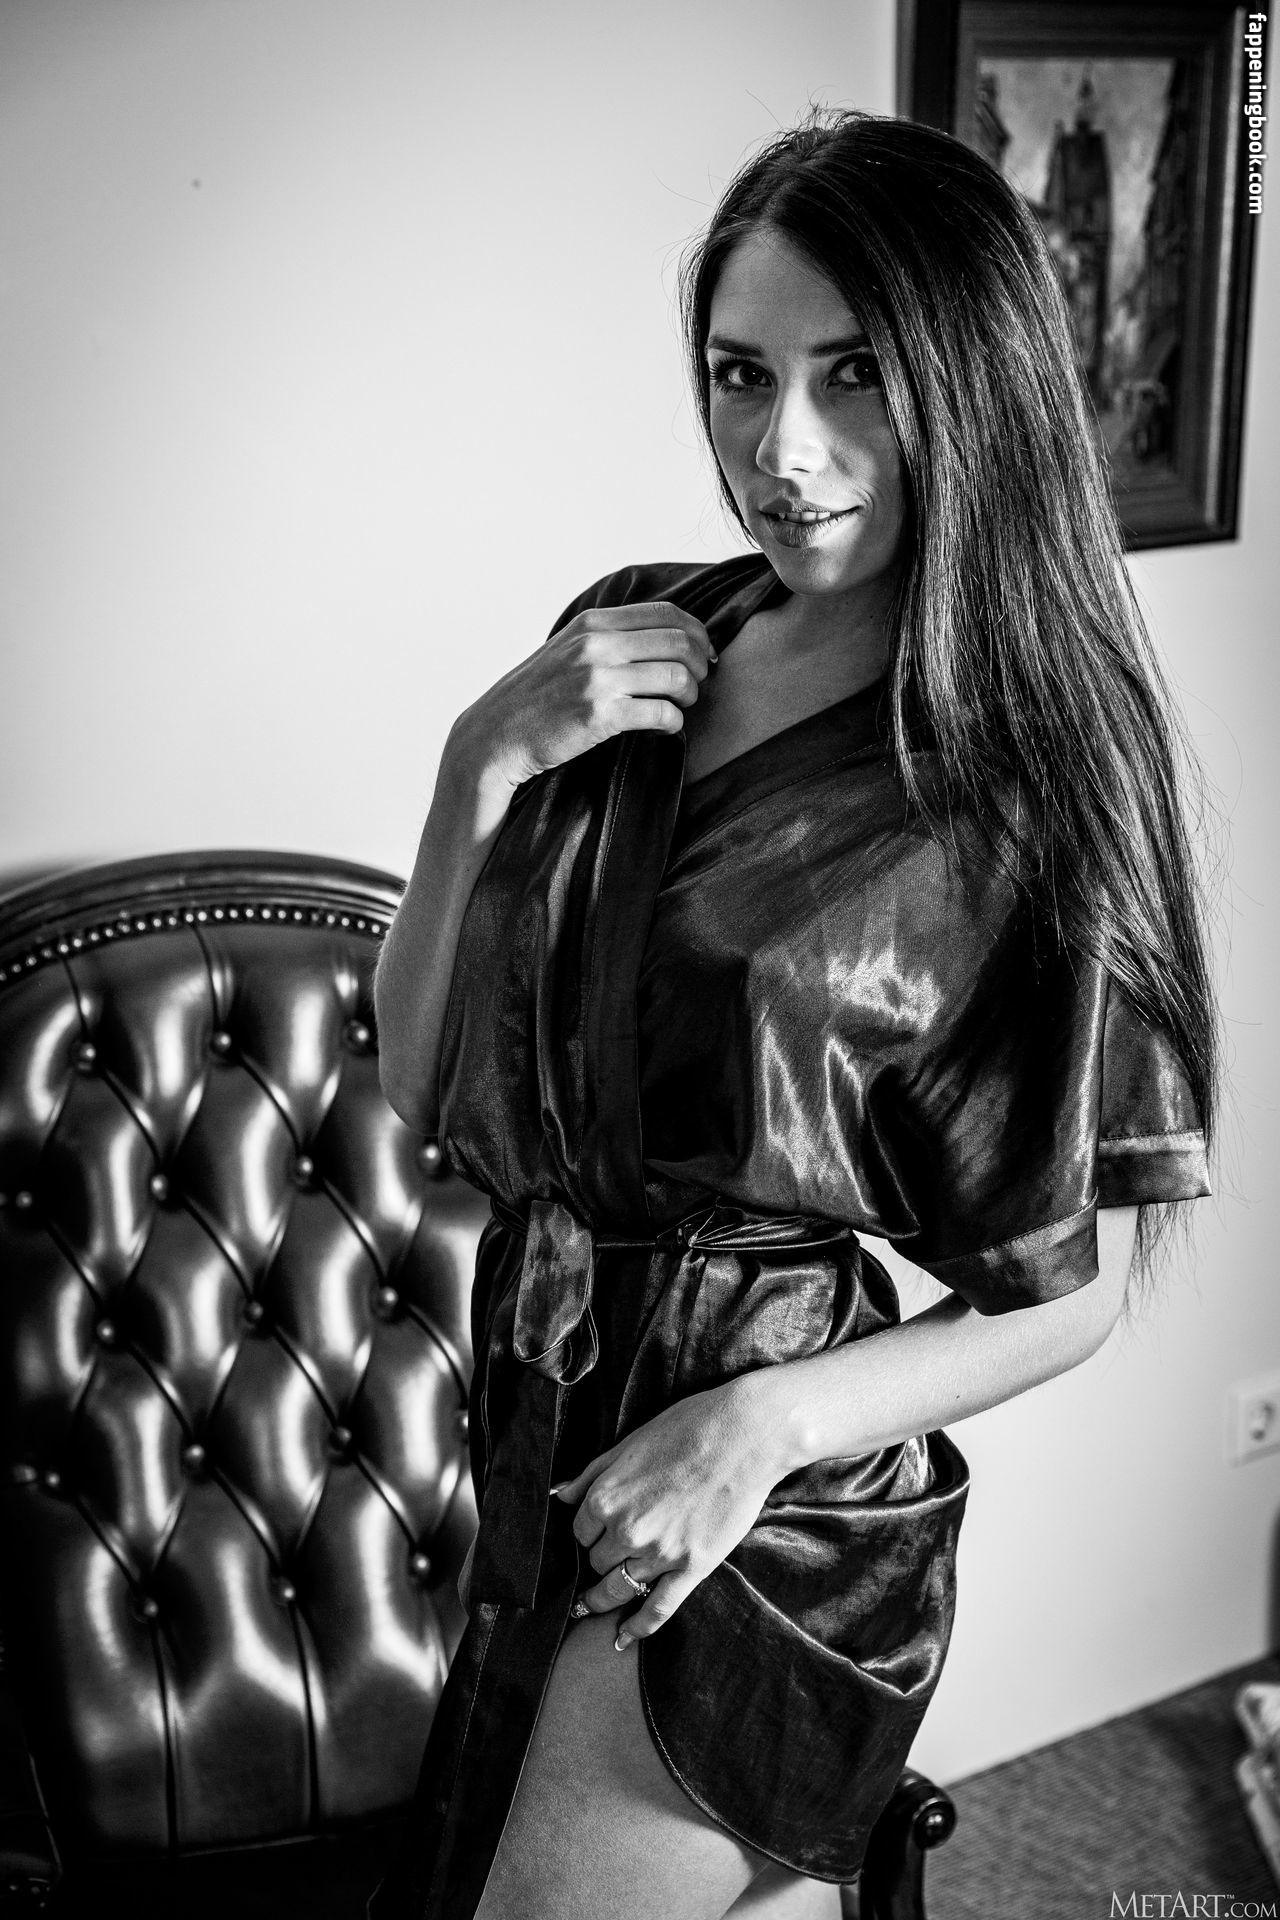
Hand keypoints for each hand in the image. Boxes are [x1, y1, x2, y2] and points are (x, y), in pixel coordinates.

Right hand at [449, 601, 716, 793]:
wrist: (497, 735)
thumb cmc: (536, 698)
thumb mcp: (567, 649)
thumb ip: (607, 638)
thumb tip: (662, 637)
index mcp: (592, 623)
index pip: (666, 612)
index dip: (697, 633)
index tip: (703, 655)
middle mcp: (597, 644)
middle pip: (680, 642)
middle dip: (699, 665)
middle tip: (696, 685)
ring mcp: (598, 679)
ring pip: (677, 677)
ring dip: (689, 695)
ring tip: (679, 707)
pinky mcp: (601, 715)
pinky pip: (663, 713)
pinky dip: (673, 723)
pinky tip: (664, 728)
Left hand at [553, 1380, 781, 1651]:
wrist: (745, 1434)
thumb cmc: (687, 1428)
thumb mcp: (629, 1443)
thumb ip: (591, 1474)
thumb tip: (560, 1495)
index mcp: (606, 1497)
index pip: (579, 1531)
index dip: (587, 1532)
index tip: (595, 1534)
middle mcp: (626, 1530)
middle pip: (597, 1561)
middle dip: (599, 1558)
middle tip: (606, 1557)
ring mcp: (660, 1553)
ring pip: (618, 1588)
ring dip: (603, 1597)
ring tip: (592, 1604)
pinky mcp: (692, 1567)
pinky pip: (658, 1608)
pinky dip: (638, 1628)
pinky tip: (622, 1639)